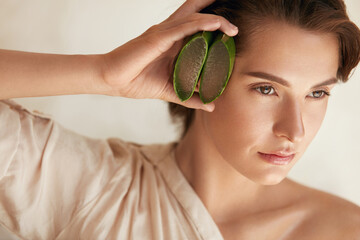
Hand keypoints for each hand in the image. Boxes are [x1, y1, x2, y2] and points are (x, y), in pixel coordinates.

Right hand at [101, 0, 237, 111]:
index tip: (232, 32)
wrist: (112, 81)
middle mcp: (169, 33)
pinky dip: (201, 24)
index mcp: (171, 43)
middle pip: (195, 14)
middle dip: (214, 10)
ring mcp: (163, 33)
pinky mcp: (157, 38)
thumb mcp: (170, 91)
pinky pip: (184, 26)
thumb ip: (191, 97)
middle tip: (233, 21)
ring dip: (216, 20)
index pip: (195, 27)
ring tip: (233, 28)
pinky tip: (217, 25)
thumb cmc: (136, 82)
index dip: (212, 24)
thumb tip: (211, 106)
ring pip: (194, 18)